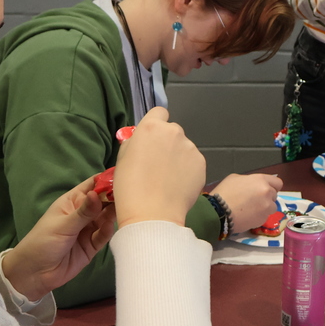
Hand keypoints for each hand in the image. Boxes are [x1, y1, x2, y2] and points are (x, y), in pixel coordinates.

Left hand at [2, 176, 116, 301]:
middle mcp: (83, 213)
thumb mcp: (62, 225)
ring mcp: (89, 229)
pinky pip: (105, 235)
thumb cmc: (42, 242)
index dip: (106, 180)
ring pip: (107, 217)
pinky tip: (110, 227)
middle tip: (132, 195)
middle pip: (104, 201)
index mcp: (72, 202)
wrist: (34, 274)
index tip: (125, 176)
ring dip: (115, 213)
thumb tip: (98, 194)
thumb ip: (84, 212)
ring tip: (125, 209)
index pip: (93, 185)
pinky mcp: (93, 246)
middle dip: (115, 197)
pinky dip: (109, 231)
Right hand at [113, 107, 206, 227]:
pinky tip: (179, 185)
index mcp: (151, 127)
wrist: (152, 213)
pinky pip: (193, 162)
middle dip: (167, 142)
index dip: (156, 124)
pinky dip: (188, 170)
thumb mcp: (123, 158)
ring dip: (178, 156)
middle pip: (172, 131)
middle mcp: (174, 132)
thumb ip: (135, 142)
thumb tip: (142, 140)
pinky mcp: (201, 163)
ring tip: (168, 178)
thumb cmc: (130, 187)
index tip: (152, 139)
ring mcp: (190, 147)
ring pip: (184, 147)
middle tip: (159, 163)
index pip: (159, 112)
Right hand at [213, 173, 283, 229]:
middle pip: (274, 195)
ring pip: (272, 207)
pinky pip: (265, 217)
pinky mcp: (263, 219)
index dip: (272, 186)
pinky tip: (247, 217)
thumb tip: (252, 185)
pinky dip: (259, 217)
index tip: (265, 190)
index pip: (277, 183)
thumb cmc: (224, 192)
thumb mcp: (235, 178)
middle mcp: (267, 192)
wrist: (218, 212)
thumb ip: (249, 180)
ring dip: (265, 208)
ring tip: (251, 210)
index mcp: (260, 180)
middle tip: (254, 201)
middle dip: (267, 197)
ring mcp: (266, 207)